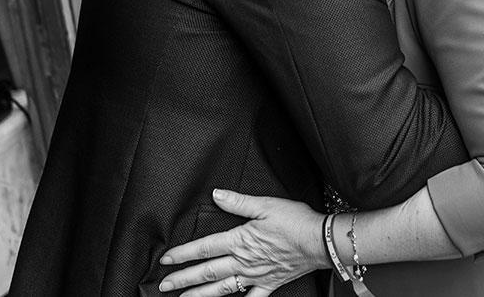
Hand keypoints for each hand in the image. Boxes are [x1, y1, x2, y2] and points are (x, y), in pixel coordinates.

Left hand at [158, 189, 324, 296]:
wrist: (319, 240)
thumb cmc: (295, 220)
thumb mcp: (265, 205)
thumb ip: (238, 202)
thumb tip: (216, 195)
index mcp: (240, 240)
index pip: (204, 248)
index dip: (183, 253)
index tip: (166, 259)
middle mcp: (244, 261)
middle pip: (207, 272)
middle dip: (184, 278)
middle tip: (164, 285)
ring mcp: (256, 275)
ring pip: (222, 288)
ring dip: (200, 294)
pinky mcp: (270, 283)